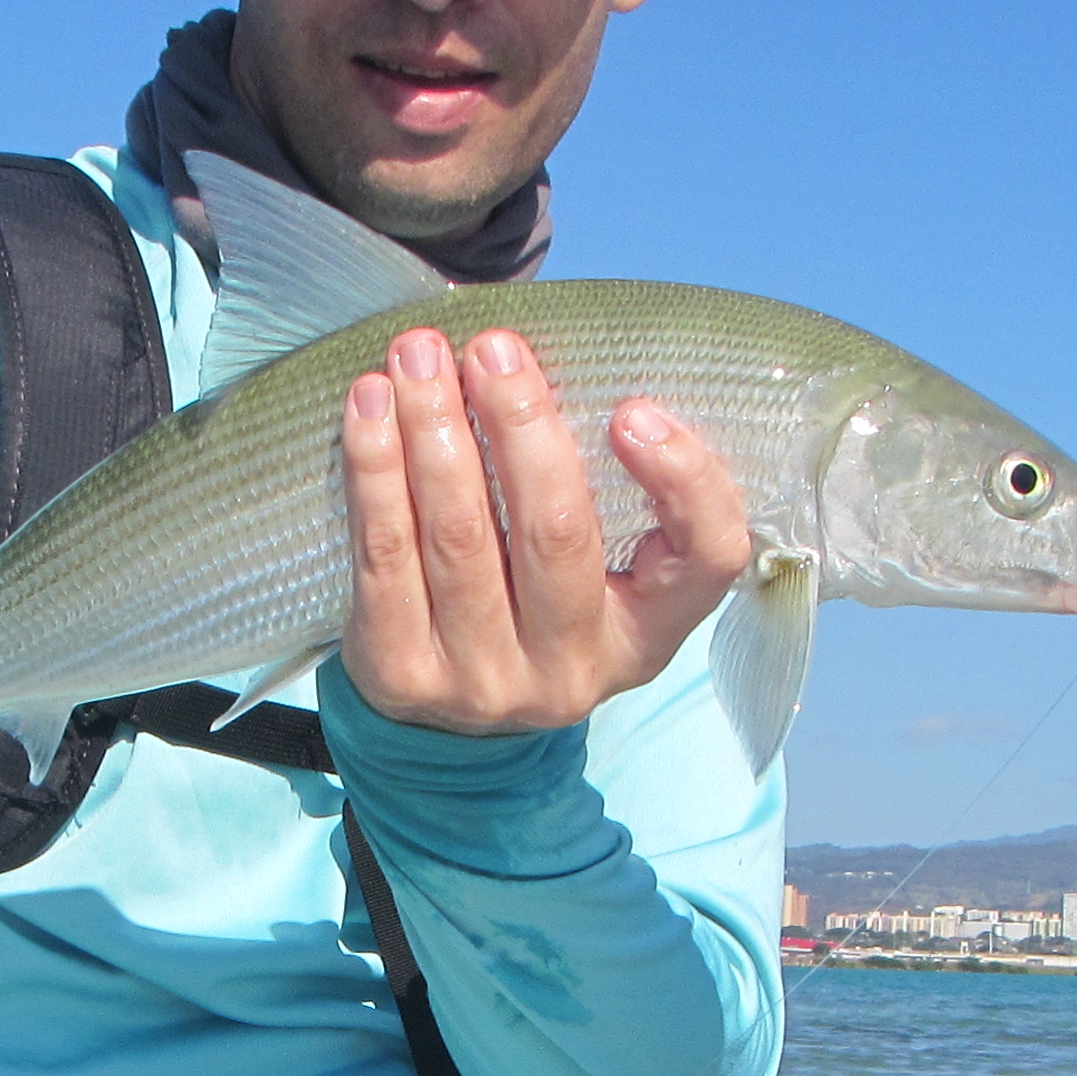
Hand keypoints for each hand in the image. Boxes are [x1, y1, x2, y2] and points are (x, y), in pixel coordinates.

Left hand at [338, 323, 752, 736]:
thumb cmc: (529, 607)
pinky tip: (370, 408)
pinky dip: (375, 469)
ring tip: (419, 356)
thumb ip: (604, 488)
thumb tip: (546, 365)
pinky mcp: (405, 675)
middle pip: (556, 533)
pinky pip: (386, 555)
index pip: (706, 560)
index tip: (633, 411)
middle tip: (491, 350)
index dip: (685, 481)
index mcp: (644, 632)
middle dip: (521, 424)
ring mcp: (485, 680)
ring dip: (435, 428)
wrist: (444, 726)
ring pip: (461, 536)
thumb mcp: (598, 573)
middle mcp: (572, 666)